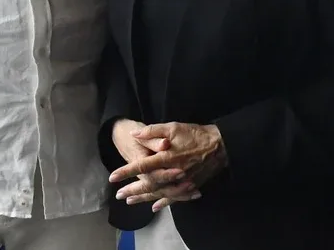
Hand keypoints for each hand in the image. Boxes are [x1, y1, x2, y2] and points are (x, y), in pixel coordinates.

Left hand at [109, 122, 225, 209]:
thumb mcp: (173, 127)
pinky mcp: (190, 186)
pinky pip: (175, 198)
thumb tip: (134, 135)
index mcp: (166, 157)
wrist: (220, 146)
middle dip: (132, 190)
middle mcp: (173, 173)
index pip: (142, 166)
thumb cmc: (195, 134)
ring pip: (159, 193)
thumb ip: (152, 131)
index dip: (126, 172)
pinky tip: (155, 207)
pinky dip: (164, 203)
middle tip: (118, 195)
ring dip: (144, 198)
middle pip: (149, 184)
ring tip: (130, 202)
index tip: (113, 177)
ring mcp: (182, 182)